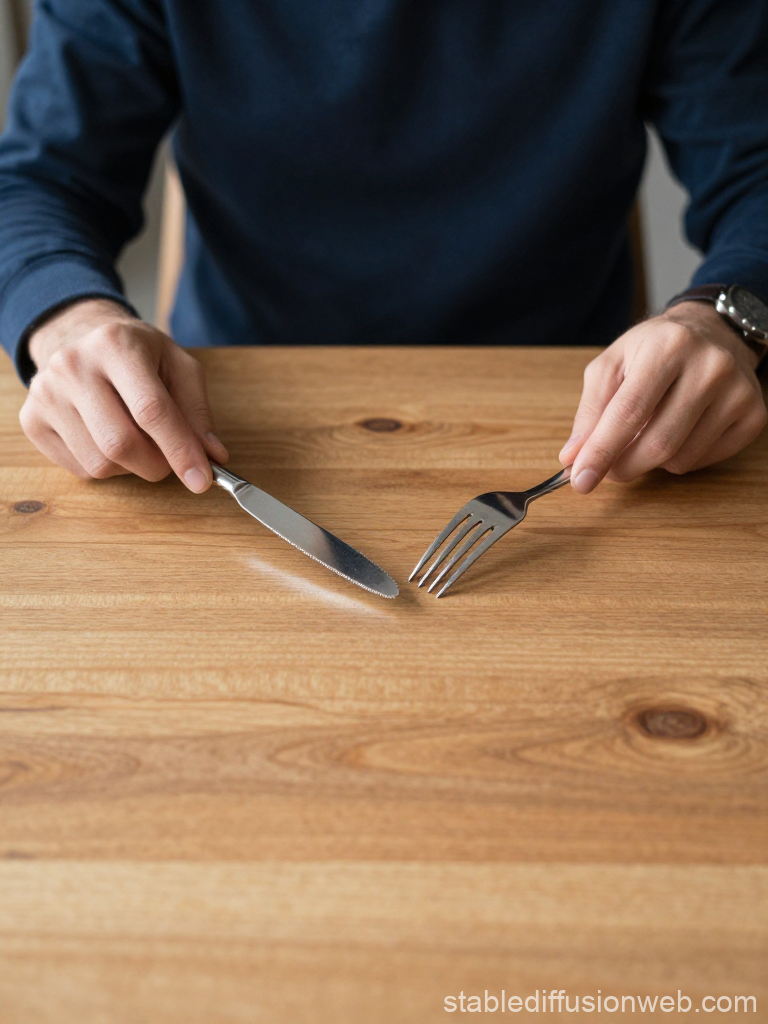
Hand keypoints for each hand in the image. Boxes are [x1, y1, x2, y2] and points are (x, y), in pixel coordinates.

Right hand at [21, 299, 227, 489]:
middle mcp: (73, 366)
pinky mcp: (32, 420)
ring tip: (136, 438)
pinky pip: (80, 469)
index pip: (151, 410)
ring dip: (132, 466)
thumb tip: (212, 456)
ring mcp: (46, 394)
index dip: (180, 450)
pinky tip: (108, 438)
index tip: (202, 480)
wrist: (80, 337)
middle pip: (121, 444)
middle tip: (170, 459)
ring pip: (100, 464)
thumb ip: (197, 411)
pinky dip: (107, 467)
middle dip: (157, 464)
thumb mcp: (178, 365)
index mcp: (116, 345)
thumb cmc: (137, 354)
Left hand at [560, 301, 766, 492]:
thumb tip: (573, 457)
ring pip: (680, 459)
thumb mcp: (613, 365)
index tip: (580, 480)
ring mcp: (738, 392)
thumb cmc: (654, 350)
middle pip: (658, 443)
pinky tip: (677, 432)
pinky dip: (678, 459)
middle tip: (606, 470)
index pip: (628, 412)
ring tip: (646, 433)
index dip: (601, 451)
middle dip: (623, 466)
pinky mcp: (753, 416)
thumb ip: (590, 410)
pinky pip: (703, 461)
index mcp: (668, 346)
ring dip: (650, 461)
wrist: (713, 332)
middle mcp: (710, 367)